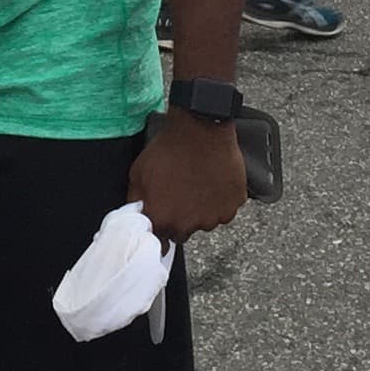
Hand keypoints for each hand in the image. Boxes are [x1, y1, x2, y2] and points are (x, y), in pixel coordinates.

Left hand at [128, 111, 246, 241]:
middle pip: (184, 232)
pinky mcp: (232, 205)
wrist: (199, 129)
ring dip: (202, 209)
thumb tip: (137, 215)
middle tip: (181, 194)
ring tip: (198, 184)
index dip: (161, 228)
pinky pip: (225, 209)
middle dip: (181, 218)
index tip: (164, 218)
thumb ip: (136, 201)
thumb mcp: (138, 173)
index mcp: (163, 220)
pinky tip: (213, 181)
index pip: (160, 241)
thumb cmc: (168, 150)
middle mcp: (189, 225)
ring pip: (206, 221)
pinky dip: (220, 200)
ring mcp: (214, 217)